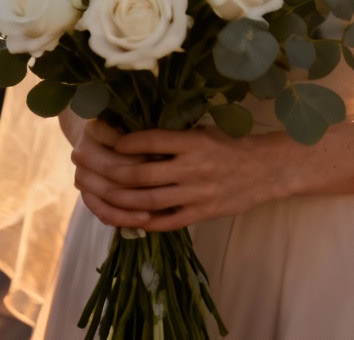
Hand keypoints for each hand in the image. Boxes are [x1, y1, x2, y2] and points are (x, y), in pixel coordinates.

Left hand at [72, 119, 288, 231]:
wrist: (266, 169)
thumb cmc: (232, 144)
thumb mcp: (204, 131)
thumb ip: (175, 136)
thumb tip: (136, 134)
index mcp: (194, 142)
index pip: (151, 141)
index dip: (124, 142)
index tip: (106, 139)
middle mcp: (192, 168)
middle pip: (141, 175)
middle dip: (109, 171)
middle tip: (87, 165)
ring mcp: (196, 194)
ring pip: (147, 201)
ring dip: (119, 199)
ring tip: (99, 193)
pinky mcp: (201, 214)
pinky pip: (166, 221)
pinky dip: (143, 220)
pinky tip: (127, 216)